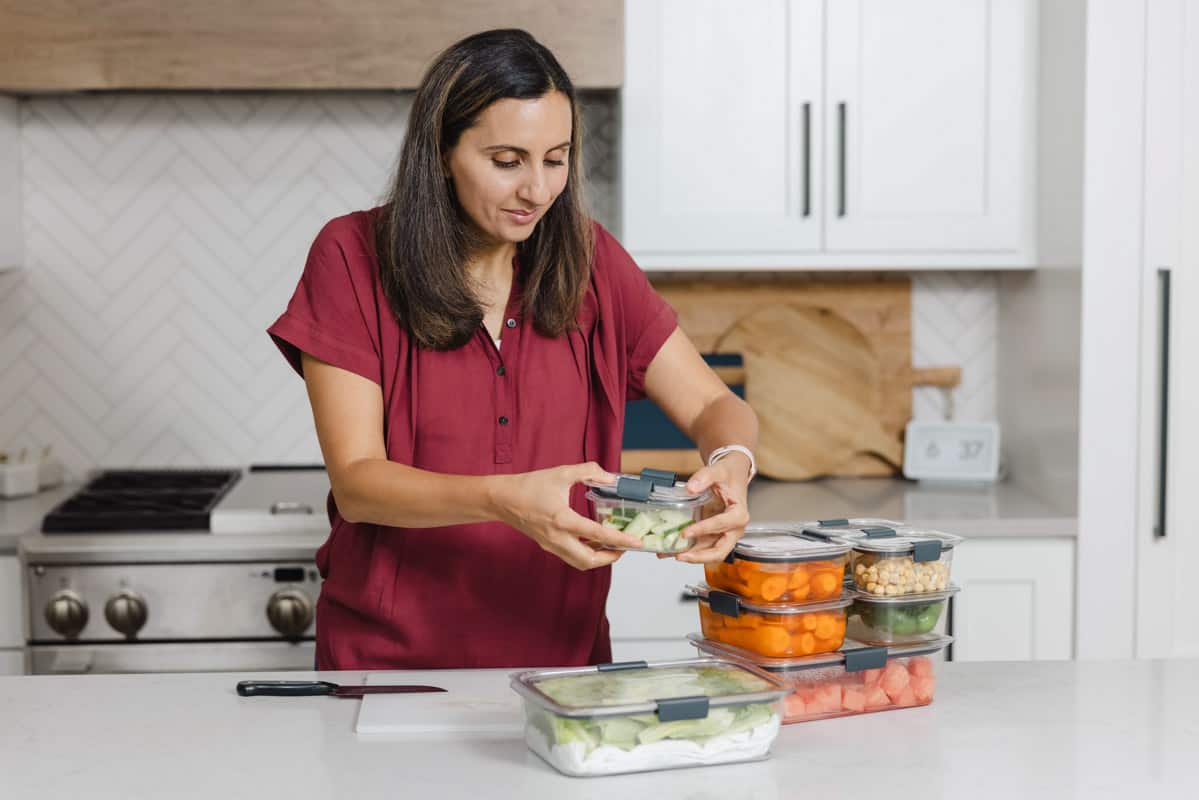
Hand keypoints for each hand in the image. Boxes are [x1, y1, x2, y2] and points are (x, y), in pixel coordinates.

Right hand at [491, 462, 642, 570]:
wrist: (500, 499)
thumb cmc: (528, 486)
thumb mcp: (561, 473)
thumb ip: (588, 471)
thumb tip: (610, 477)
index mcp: (562, 519)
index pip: (598, 535)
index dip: (621, 540)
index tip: (637, 542)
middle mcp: (557, 537)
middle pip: (590, 560)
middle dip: (612, 557)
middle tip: (625, 546)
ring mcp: (551, 545)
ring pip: (580, 562)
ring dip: (599, 557)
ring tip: (611, 544)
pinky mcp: (548, 545)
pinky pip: (571, 556)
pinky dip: (586, 552)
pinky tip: (593, 539)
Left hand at [668, 453, 751, 563]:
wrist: (731, 475)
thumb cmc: (728, 475)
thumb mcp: (718, 471)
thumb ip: (705, 477)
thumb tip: (691, 487)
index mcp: (739, 514)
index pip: (721, 525)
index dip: (703, 530)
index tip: (686, 532)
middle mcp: (734, 529)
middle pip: (719, 551)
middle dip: (699, 556)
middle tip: (679, 556)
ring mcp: (724, 535)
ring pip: (709, 553)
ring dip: (690, 556)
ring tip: (668, 554)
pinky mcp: (714, 536)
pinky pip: (702, 548)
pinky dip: (686, 551)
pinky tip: (670, 550)